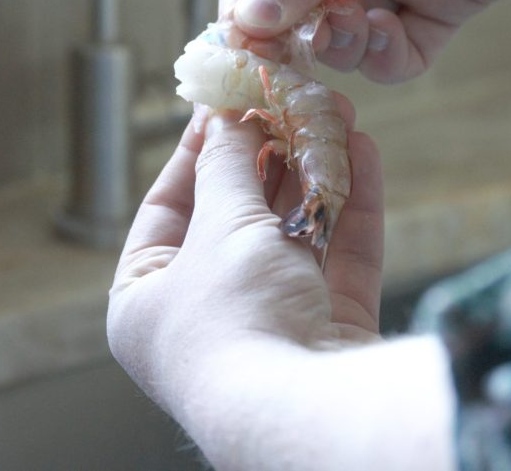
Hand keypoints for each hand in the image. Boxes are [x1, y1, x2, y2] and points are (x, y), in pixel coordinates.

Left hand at [108, 105, 383, 411]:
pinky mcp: (328, 332)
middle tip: (287, 98)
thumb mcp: (220, 227)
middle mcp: (205, 315)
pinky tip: (361, 152)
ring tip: (333, 110)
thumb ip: (226, 167)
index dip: (196, 151)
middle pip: (236, 217)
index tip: (223, 102)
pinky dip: (349, 206)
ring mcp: (270, 326)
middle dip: (267, 155)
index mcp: (149, 300)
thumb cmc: (235, 320)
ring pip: (293, 233)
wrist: (306, 412)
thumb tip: (224, 119)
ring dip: (313, 171)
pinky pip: (337, 258)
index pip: (167, 208)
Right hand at [220, 0, 510, 82]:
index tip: (242, 36)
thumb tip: (251, 17)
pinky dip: (385, 57)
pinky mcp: (436, 3)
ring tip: (357, 29)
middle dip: (293, 26)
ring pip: (340, 30)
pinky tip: (390, 40)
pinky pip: (394, 50)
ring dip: (340, 42)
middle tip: (297, 49)